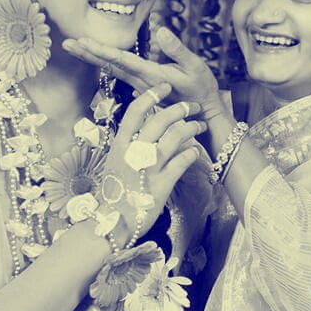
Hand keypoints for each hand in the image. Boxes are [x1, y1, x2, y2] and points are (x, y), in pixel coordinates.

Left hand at [64, 27, 224, 120]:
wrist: (204, 114)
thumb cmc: (202, 89)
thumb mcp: (195, 67)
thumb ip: (177, 50)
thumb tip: (160, 30)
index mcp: (152, 75)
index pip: (122, 60)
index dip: (102, 50)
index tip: (83, 42)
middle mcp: (142, 81)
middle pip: (109, 66)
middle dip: (87, 54)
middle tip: (66, 43)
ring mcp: (140, 85)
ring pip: (111, 69)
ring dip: (92, 58)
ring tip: (74, 47)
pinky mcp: (142, 86)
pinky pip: (119, 73)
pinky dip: (104, 63)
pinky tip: (94, 57)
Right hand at [98, 82, 204, 240]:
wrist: (111, 223)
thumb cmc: (115, 191)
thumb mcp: (115, 162)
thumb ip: (129, 143)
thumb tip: (146, 123)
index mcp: (119, 145)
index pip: (135, 112)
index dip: (151, 95)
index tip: (165, 87)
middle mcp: (133, 154)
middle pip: (159, 121)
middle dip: (179, 108)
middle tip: (191, 105)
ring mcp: (148, 169)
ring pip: (174, 138)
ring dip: (191, 127)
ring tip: (200, 124)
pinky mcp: (162, 185)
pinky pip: (182, 162)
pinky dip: (191, 152)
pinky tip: (196, 150)